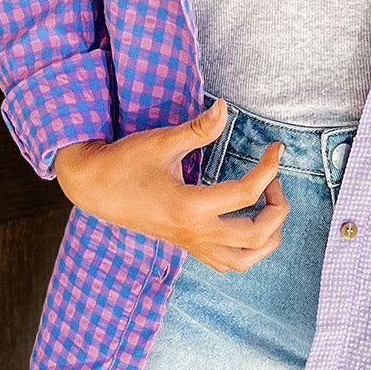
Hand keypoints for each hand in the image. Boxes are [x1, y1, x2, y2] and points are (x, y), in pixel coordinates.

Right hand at [53, 99, 289, 272]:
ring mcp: (189, 244)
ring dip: (266, 237)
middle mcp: (193, 233)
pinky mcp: (184, 245)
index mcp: (190, 207)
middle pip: (255, 236)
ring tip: (269, 206)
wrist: (92, 188)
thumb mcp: (161, 142)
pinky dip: (246, 249)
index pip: (246, 193)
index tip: (276, 148)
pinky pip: (225, 262)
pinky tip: (247, 222)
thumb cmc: (124, 163)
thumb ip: (198, 129)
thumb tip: (225, 107)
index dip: (269, 168)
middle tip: (275, 179)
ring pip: (243, 261)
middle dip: (277, 208)